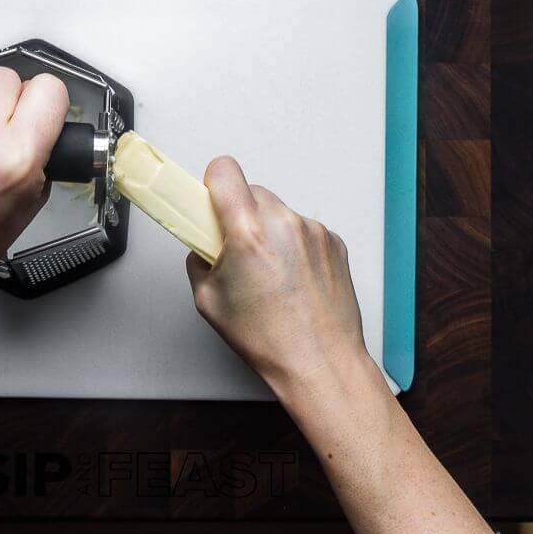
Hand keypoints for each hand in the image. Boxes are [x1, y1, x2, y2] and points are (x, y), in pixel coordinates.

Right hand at [186, 156, 372, 402]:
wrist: (321, 363)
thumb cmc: (270, 340)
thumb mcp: (209, 301)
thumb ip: (200, 260)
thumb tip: (203, 245)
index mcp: (249, 233)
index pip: (224, 170)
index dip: (213, 182)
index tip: (210, 200)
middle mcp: (284, 223)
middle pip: (251, 191)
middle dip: (240, 214)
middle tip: (239, 250)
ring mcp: (312, 230)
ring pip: (278, 212)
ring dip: (269, 231)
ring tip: (271, 273)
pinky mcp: (333, 241)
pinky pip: (302, 229)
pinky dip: (294, 246)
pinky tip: (293, 279)